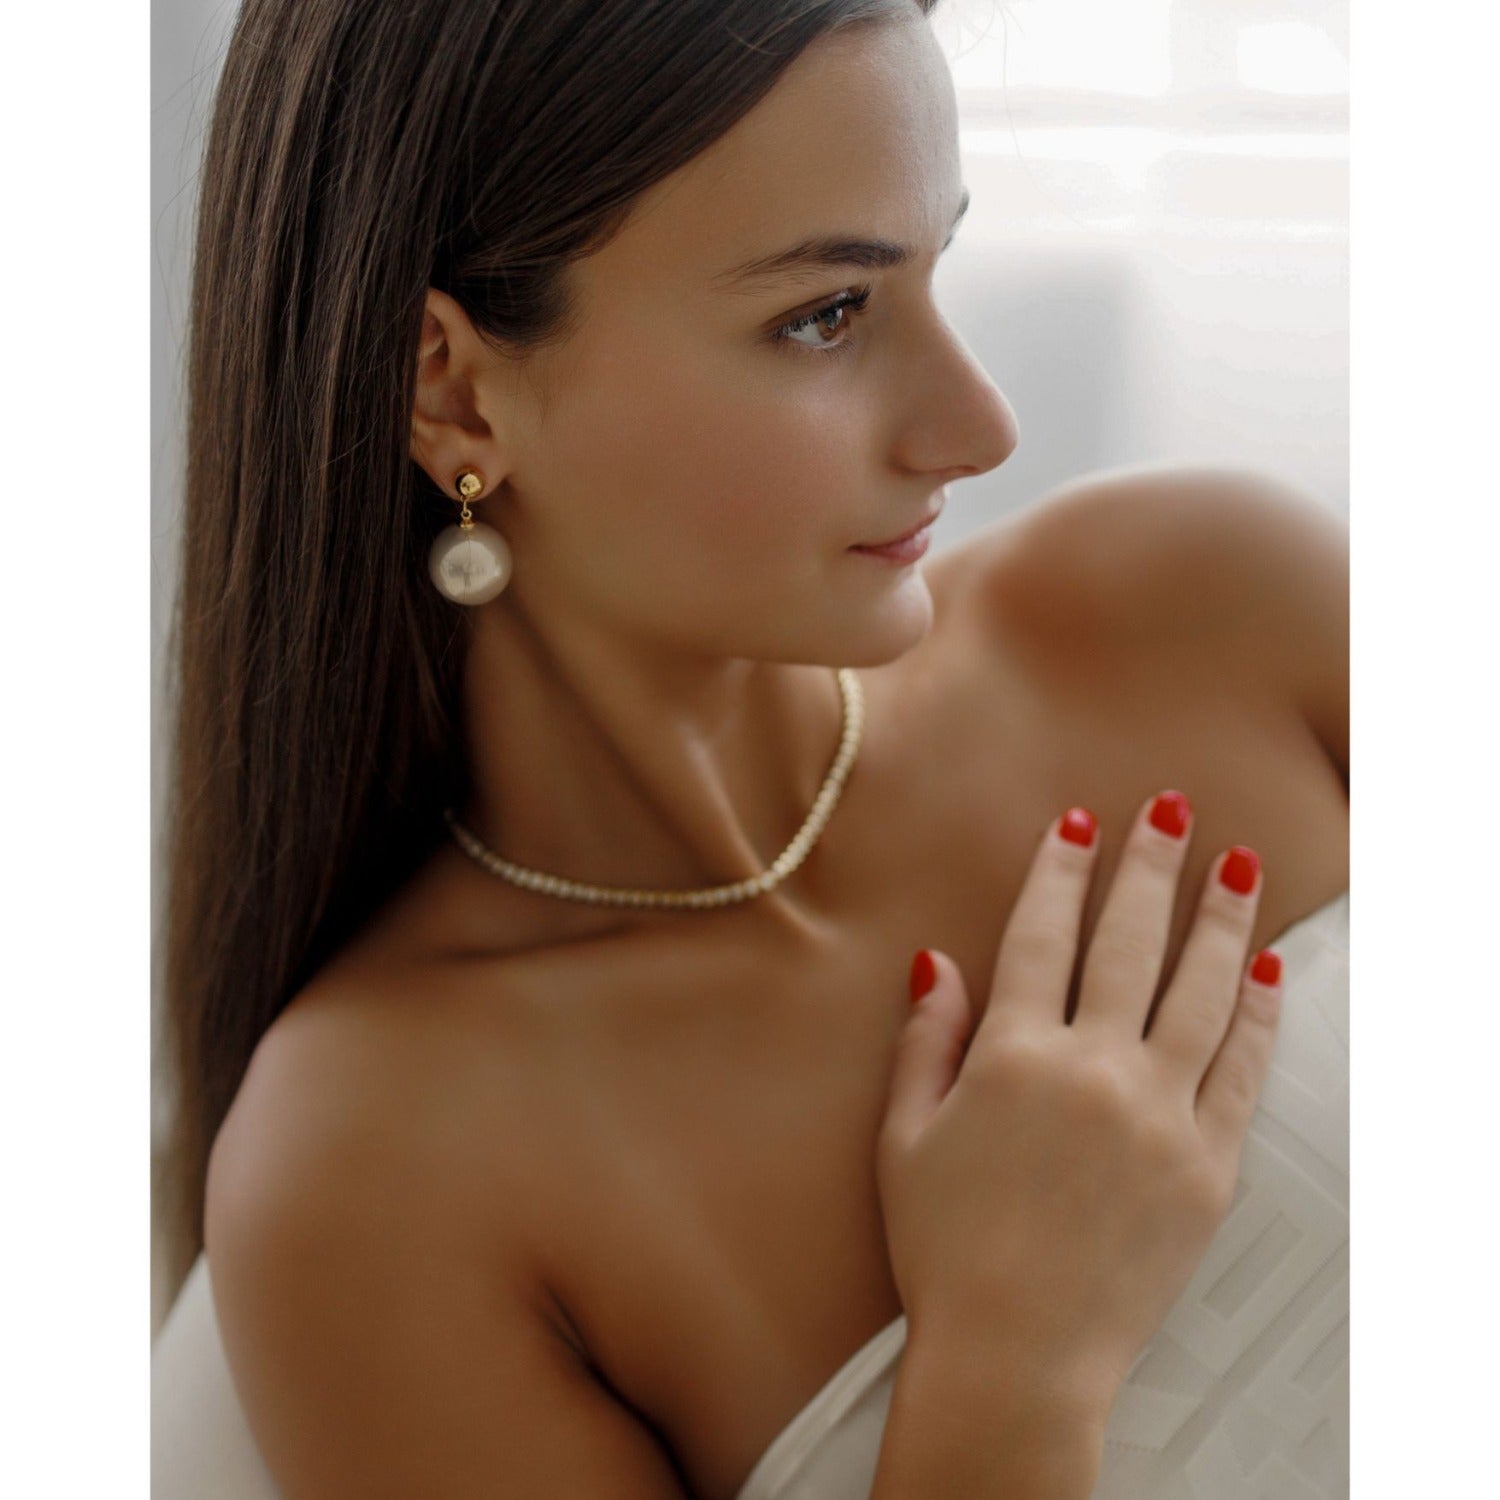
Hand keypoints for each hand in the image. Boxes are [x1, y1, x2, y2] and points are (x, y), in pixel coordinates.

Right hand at [876, 791, 1281, 1410]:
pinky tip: (1264, 967)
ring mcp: (1159, 1115)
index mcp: (1013, 1057)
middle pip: (1128, 942)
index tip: (1078, 824)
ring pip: (1199, 991)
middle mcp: (1093, 1071)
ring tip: (1239, 862)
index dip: (1059, 872)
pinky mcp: (1206, 1166)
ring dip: (1219, 918)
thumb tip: (937, 963)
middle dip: (1150, 865)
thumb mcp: (905, 1140)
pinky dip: (1256, 1013)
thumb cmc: (948, 1252)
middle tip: (1171, 808)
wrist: (1018, 1356)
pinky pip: (1240, 1071)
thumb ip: (925, 1043)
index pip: (1040, 936)